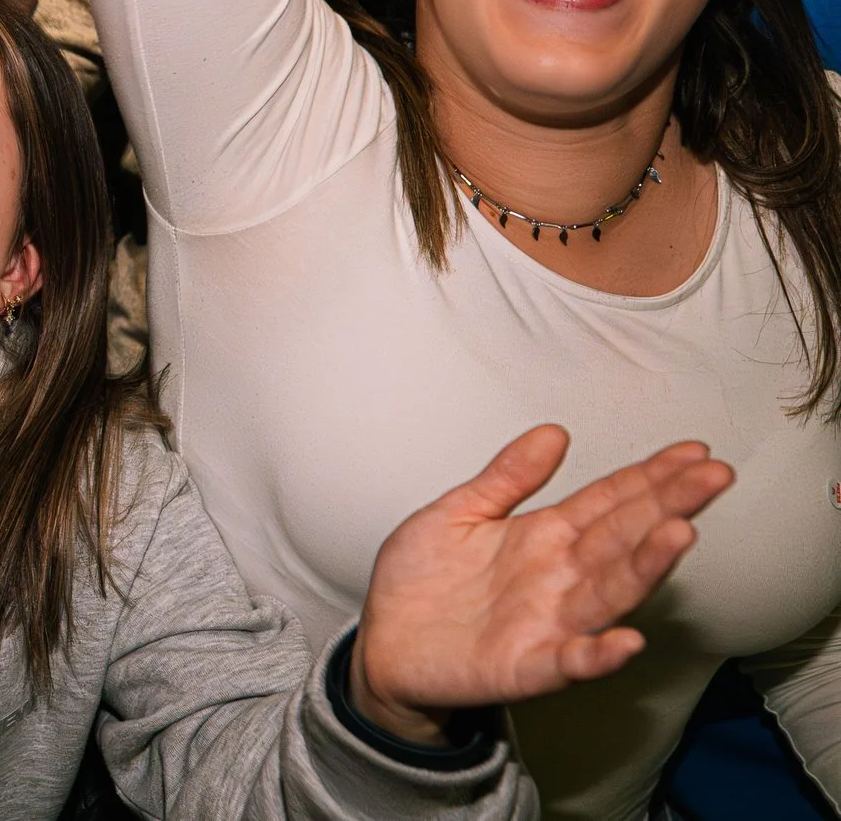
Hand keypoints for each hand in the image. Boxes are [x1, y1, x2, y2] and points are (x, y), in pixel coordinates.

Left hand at [352, 426, 733, 742]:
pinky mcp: (525, 667)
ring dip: (645, 566)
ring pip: (607, 592)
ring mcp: (548, 623)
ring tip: (680, 532)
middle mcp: (559, 578)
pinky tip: (627, 640)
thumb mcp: (460, 512)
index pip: (610, 501)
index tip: (695, 452)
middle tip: (714, 475)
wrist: (385, 643)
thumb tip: (554, 431)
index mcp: (544, 537)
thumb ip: (508, 477)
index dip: (650, 476)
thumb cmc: (424, 581)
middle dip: (668, 505)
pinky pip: (569, 661)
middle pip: (622, 537)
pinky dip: (598, 653)